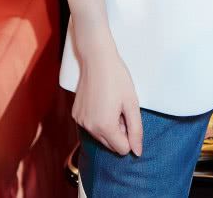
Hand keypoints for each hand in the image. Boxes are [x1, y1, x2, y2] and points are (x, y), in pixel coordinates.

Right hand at [72, 29, 142, 156]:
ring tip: (111, 103)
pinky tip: (101, 101)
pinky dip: (98, 119)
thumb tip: (137, 152)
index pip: (122, 149)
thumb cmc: (117, 79)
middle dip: (119, 131)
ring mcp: (80, 121)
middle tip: (121, 108)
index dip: (129, 134)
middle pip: (110, 145)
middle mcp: (89, 128)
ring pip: (100, 136)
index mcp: (105, 127)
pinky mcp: (75, 114)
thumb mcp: (132, 103)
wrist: (97, 59)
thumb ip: (136, 130)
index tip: (128, 115)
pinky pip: (90, 126)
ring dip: (108, 125)